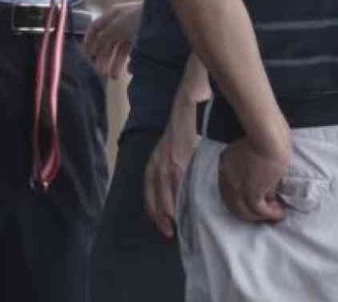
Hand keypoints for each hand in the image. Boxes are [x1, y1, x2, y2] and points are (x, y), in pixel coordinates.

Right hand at [83, 1, 141, 78]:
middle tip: (102, 74)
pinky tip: (131, 71)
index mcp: (112, 16)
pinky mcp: (147, 39)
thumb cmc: (139, 18)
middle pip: (107, 42)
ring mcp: (135, 31)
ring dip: (116, 63)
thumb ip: (103, 38)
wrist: (168, 17)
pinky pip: (135, 53)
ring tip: (115, 77)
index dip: (88, 41)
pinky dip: (131, 62)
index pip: (95, 28)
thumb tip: (94, 49)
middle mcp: (122, 23)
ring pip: (121, 49)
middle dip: (103, 58)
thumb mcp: (116, 27)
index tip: (86, 56)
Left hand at [144, 94, 201, 237]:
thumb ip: (175, 165)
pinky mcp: (179, 157)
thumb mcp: (174, 148)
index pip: (149, 188)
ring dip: (166, 209)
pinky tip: (181, 207)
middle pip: (152, 192)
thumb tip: (183, 184)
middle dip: (157, 214)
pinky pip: (176, 180)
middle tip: (166, 232)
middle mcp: (157, 160)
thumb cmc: (185, 127)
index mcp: (155, 159)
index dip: (153, 207)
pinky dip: (176, 195)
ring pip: (162, 190)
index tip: (159, 223)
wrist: (189, 105)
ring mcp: (167, 159)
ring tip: (172, 225)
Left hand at [217, 128, 290, 223]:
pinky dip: (271, 214)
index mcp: (224, 164)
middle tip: (266, 212)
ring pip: (243, 212)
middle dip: (249, 212)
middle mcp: (226, 177)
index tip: (259, 200)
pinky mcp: (251, 191)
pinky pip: (259, 211)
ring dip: (261, 216)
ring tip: (276, 212)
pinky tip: (280, 212)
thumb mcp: (253, 152)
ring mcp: (237, 186)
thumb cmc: (264, 136)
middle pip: (232, 204)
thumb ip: (253, 167)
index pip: (227, 189)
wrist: (266, 136)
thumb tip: (266, 186)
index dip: (242, 198)